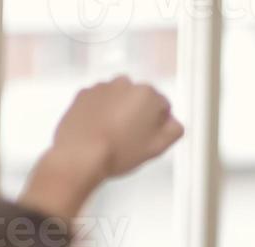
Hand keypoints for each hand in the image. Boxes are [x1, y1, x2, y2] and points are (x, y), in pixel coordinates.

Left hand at [50, 76, 185, 180]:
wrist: (80, 155)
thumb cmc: (119, 152)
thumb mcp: (157, 147)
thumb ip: (174, 131)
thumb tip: (174, 123)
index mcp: (147, 94)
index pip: (163, 106)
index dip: (158, 125)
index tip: (149, 138)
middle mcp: (125, 83)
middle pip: (139, 99)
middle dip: (138, 115)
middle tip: (131, 139)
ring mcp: (102, 87)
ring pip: (118, 99)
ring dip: (118, 112)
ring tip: (113, 136)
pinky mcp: (83, 94)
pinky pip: (98, 101)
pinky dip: (100, 112)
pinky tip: (98, 131)